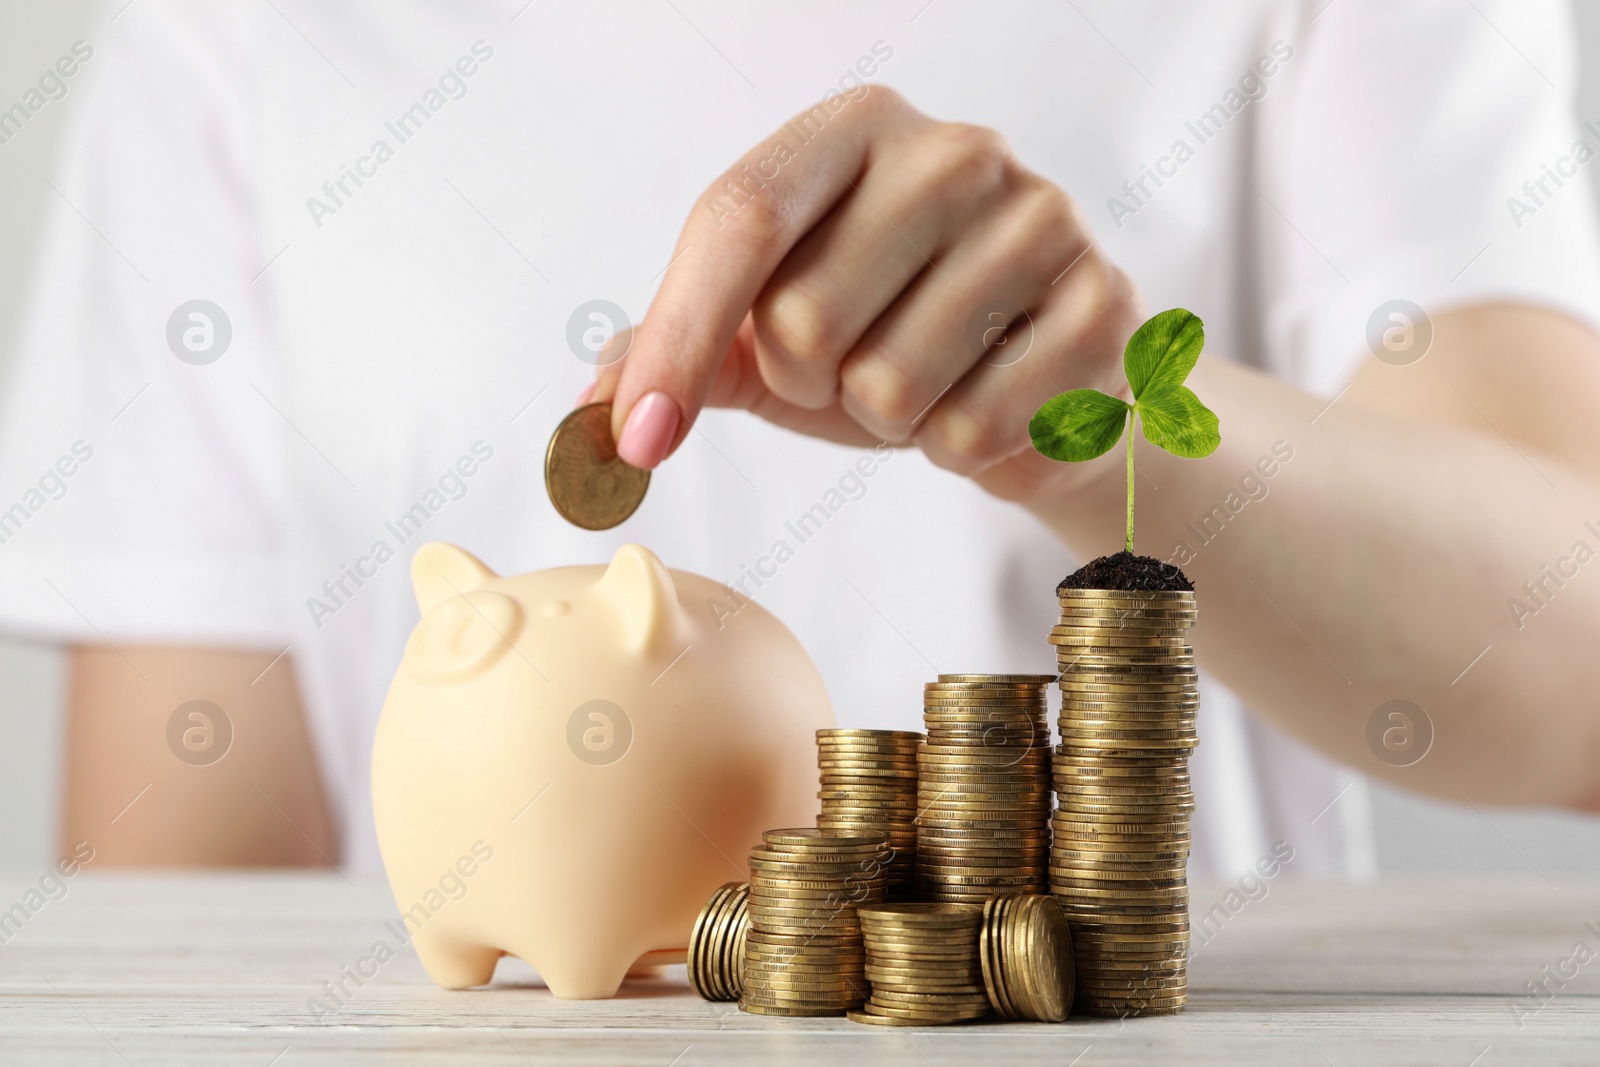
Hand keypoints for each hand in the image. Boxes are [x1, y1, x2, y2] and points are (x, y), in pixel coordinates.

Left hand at [590, 86, 1143, 503]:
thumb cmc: (888, 336)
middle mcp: (954, 151)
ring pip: (890, 384)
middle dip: (809, 382)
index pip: (739, 218)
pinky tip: (991, 408)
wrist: (1034, 382)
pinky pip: (974, 431)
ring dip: (887, 421)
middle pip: (802, 317)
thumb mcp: (769, 332)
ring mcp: (1040, 218)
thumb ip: (677, 351)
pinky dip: (962, 452)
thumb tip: (588, 421)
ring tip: (927, 386)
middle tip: (856, 368)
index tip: (641, 438)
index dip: (679, 338)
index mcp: (854, 130)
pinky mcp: (1101, 304)